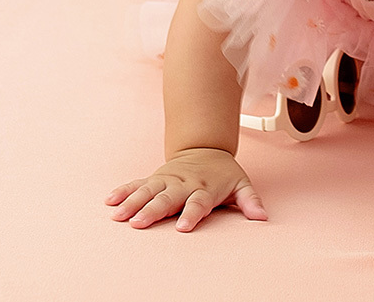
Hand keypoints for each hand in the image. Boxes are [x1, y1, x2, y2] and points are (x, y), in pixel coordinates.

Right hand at [105, 147, 267, 231]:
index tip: (183, 227)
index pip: (198, 203)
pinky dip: (124, 191)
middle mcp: (183, 184)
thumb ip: (250, 201)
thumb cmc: (223, 173)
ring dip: (132, 202)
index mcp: (204, 188)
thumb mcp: (241, 184)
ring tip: (119, 215)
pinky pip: (136, 184)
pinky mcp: (155, 177)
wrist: (205, 147)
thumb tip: (262, 217)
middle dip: (152, 210)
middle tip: (139, 223)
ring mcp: (166, 179)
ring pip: (148, 191)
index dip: (191, 214)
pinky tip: (110, 201)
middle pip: (167, 198)